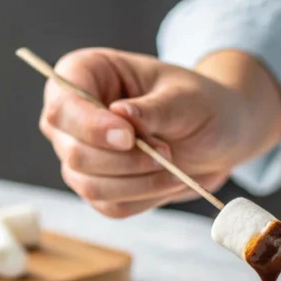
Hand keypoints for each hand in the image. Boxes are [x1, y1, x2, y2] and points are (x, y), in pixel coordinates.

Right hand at [40, 48, 280, 217]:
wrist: (218, 134)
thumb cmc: (200, 103)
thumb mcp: (185, 97)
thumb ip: (153, 108)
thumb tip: (119, 113)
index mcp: (84, 73)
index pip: (62, 106)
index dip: (91, 126)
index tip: (129, 136)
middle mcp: (72, 116)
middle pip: (73, 152)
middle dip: (126, 161)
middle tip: (166, 151)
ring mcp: (81, 154)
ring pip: (90, 185)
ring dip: (139, 183)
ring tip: (173, 166)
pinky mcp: (99, 187)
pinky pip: (111, 206)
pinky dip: (146, 198)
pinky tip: (168, 180)